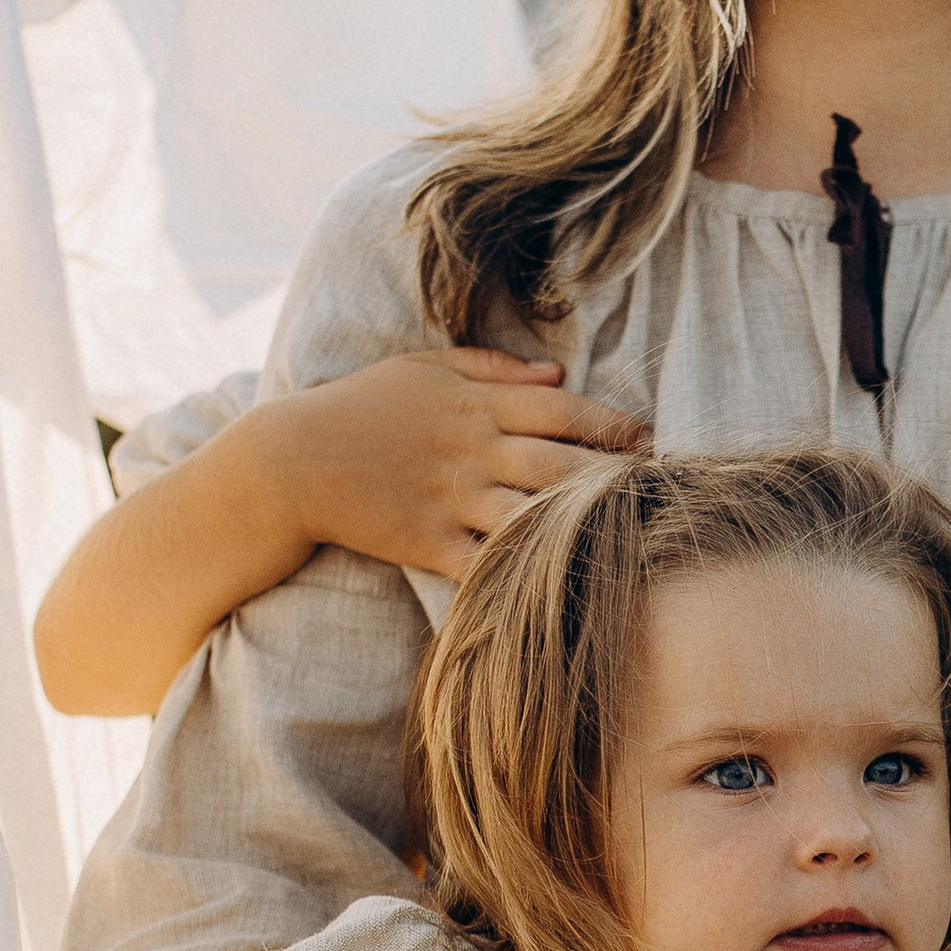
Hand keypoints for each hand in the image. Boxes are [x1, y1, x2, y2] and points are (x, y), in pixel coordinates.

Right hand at [265, 346, 646, 581]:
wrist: (292, 461)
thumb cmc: (362, 407)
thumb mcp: (425, 368)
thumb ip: (493, 367)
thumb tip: (557, 373)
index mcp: (475, 403)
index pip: (561, 408)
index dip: (612, 424)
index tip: (649, 439)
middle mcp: (471, 449)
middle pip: (561, 462)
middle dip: (616, 476)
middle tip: (659, 490)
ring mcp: (450, 498)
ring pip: (533, 512)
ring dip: (582, 525)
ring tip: (629, 535)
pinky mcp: (428, 542)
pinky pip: (486, 563)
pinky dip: (523, 574)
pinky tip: (563, 583)